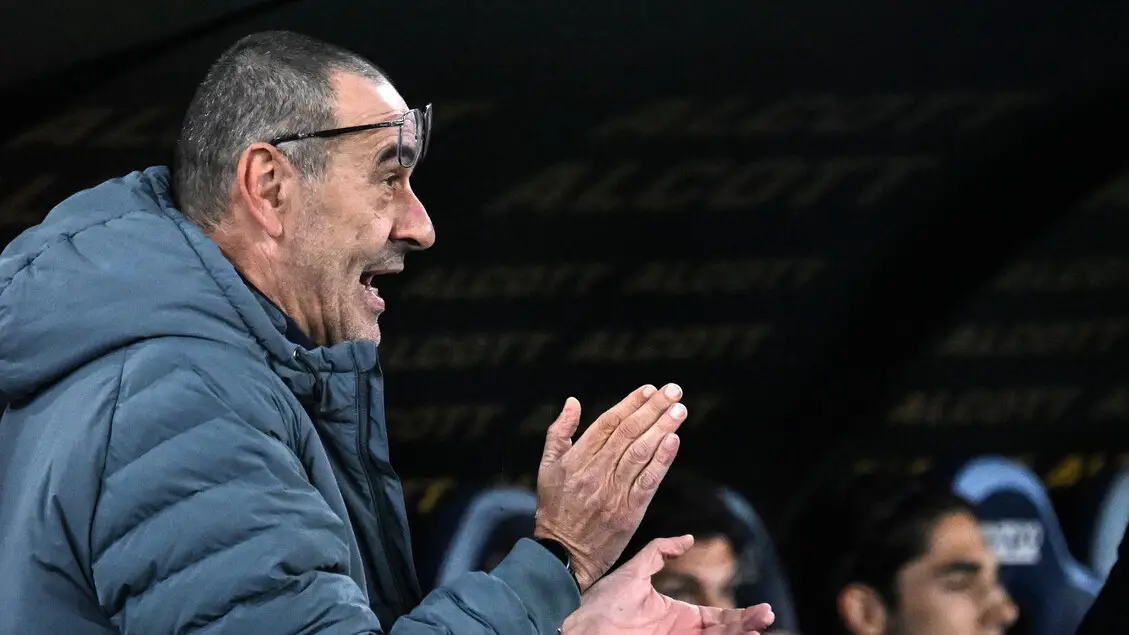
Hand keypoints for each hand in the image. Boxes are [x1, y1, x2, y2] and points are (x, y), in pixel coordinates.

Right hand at [535, 384, 687, 590]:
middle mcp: (595, 473)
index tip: (650, 390)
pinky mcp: (628, 512)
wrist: (562, 554)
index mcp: (575, 460)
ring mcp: (613, 493)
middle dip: (653, 409)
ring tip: (679, 410)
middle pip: (629, 433)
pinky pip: (648, 482)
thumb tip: (573, 402)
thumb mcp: (547, 467)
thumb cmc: (554, 507)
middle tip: (674, 391)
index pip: (608, 423)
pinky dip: (662, 460)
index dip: (631, 404)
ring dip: (663, 428)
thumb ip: (559, 433)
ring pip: (641, 453)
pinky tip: (674, 441)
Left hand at [561, 536, 774, 634]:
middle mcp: (678, 633)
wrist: (575, 625)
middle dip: (747, 627)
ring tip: (758, 628)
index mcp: (676, 615)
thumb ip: (660, 552)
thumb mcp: (635, 571)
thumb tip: (688, 539)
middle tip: (767, 619)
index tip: (763, 614)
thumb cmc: (601, 602)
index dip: (740, 618)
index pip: (717, 618)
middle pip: (722, 633)